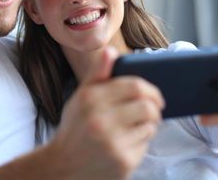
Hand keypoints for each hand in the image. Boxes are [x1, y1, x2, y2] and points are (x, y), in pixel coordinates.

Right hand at [49, 47, 163, 179]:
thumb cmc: (75, 128)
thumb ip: (97, 74)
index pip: (134, 86)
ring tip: (134, 129)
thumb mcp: (80, 98)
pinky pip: (145, 145)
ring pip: (149, 126)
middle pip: (147, 107)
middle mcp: (100, 119)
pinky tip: (127, 144)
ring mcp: (112, 142)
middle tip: (153, 111)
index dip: (150, 90)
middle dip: (155, 108)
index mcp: (90, 98)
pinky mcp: (123, 161)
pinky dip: (141, 143)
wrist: (62, 166)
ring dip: (148, 126)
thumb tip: (111, 50)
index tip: (154, 96)